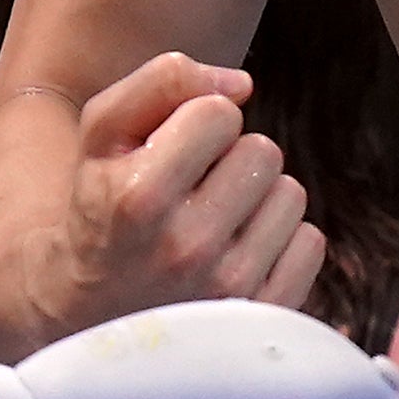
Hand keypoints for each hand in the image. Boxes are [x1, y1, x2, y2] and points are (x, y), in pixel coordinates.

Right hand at [31, 52, 326, 346]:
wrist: (89, 316)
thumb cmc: (103, 209)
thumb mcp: (104, 136)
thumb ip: (164, 82)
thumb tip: (243, 84)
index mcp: (139, 197)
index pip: (219, 112)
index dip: (198, 122)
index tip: (171, 152)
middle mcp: (186, 247)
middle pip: (263, 150)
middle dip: (231, 161)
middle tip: (191, 193)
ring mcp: (229, 288)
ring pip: (290, 194)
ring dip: (256, 201)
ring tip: (211, 225)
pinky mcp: (262, 315)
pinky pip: (309, 242)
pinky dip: (279, 242)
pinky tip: (235, 256)